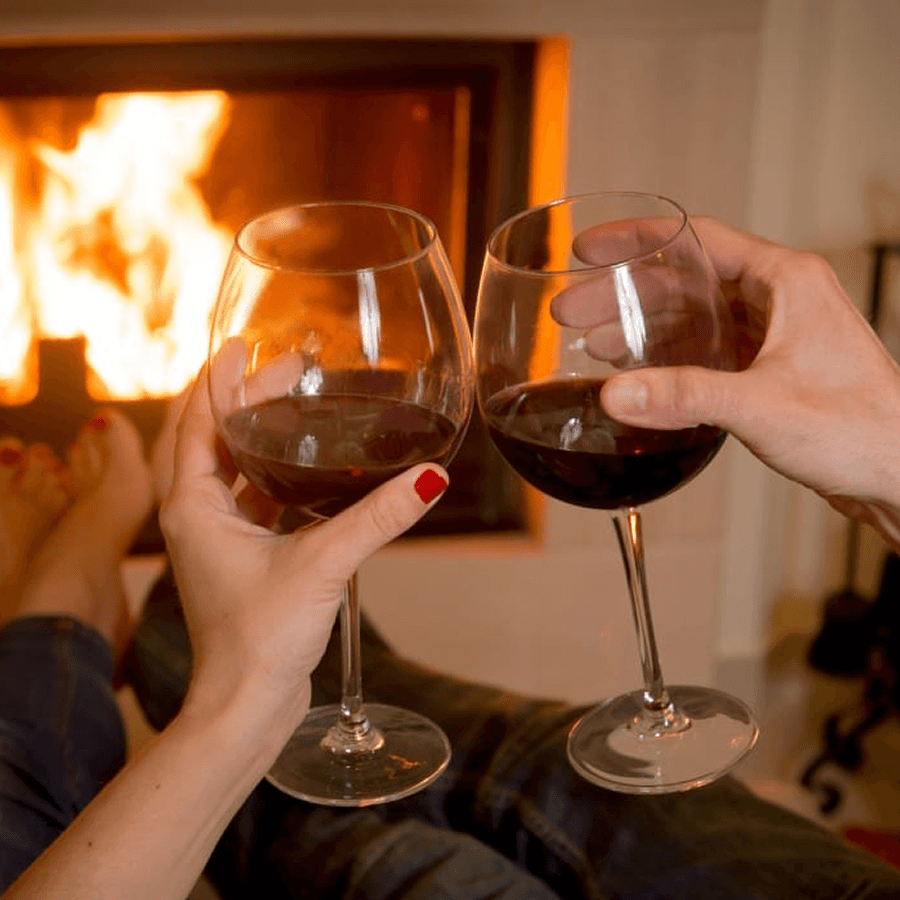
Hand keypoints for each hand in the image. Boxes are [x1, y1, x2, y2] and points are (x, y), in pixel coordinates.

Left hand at [159, 369, 448, 736]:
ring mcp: (217, 540)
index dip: (219, 377)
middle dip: (246, 399)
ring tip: (296, 405)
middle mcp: (197, 517)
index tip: (241, 343)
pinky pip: (253, 502)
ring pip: (233, 470)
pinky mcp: (242, 560)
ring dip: (259, 436)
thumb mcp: (322, 563)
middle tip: (288, 368)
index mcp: (193, 506)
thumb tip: (430, 477)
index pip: (196, 420)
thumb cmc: (259, 640)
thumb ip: (377, 517)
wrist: (245, 706)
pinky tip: (310, 470)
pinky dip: (275, 477)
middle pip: (213, 437)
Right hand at [558, 218, 899, 547]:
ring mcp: (774, 334)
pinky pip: (706, 349)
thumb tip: (618, 392)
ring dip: (642, 327)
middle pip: (684, 281)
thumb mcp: (763, 406)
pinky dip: (668, 356)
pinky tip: (638, 372)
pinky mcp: (769, 369)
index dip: (636, 240)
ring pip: (693, 316)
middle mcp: (779, 299)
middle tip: (572, 311)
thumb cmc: (863, 430)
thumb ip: (686, 396)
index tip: (589, 249)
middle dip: (624, 294)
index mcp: (785, 282)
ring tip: (592, 344)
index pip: (697, 239)